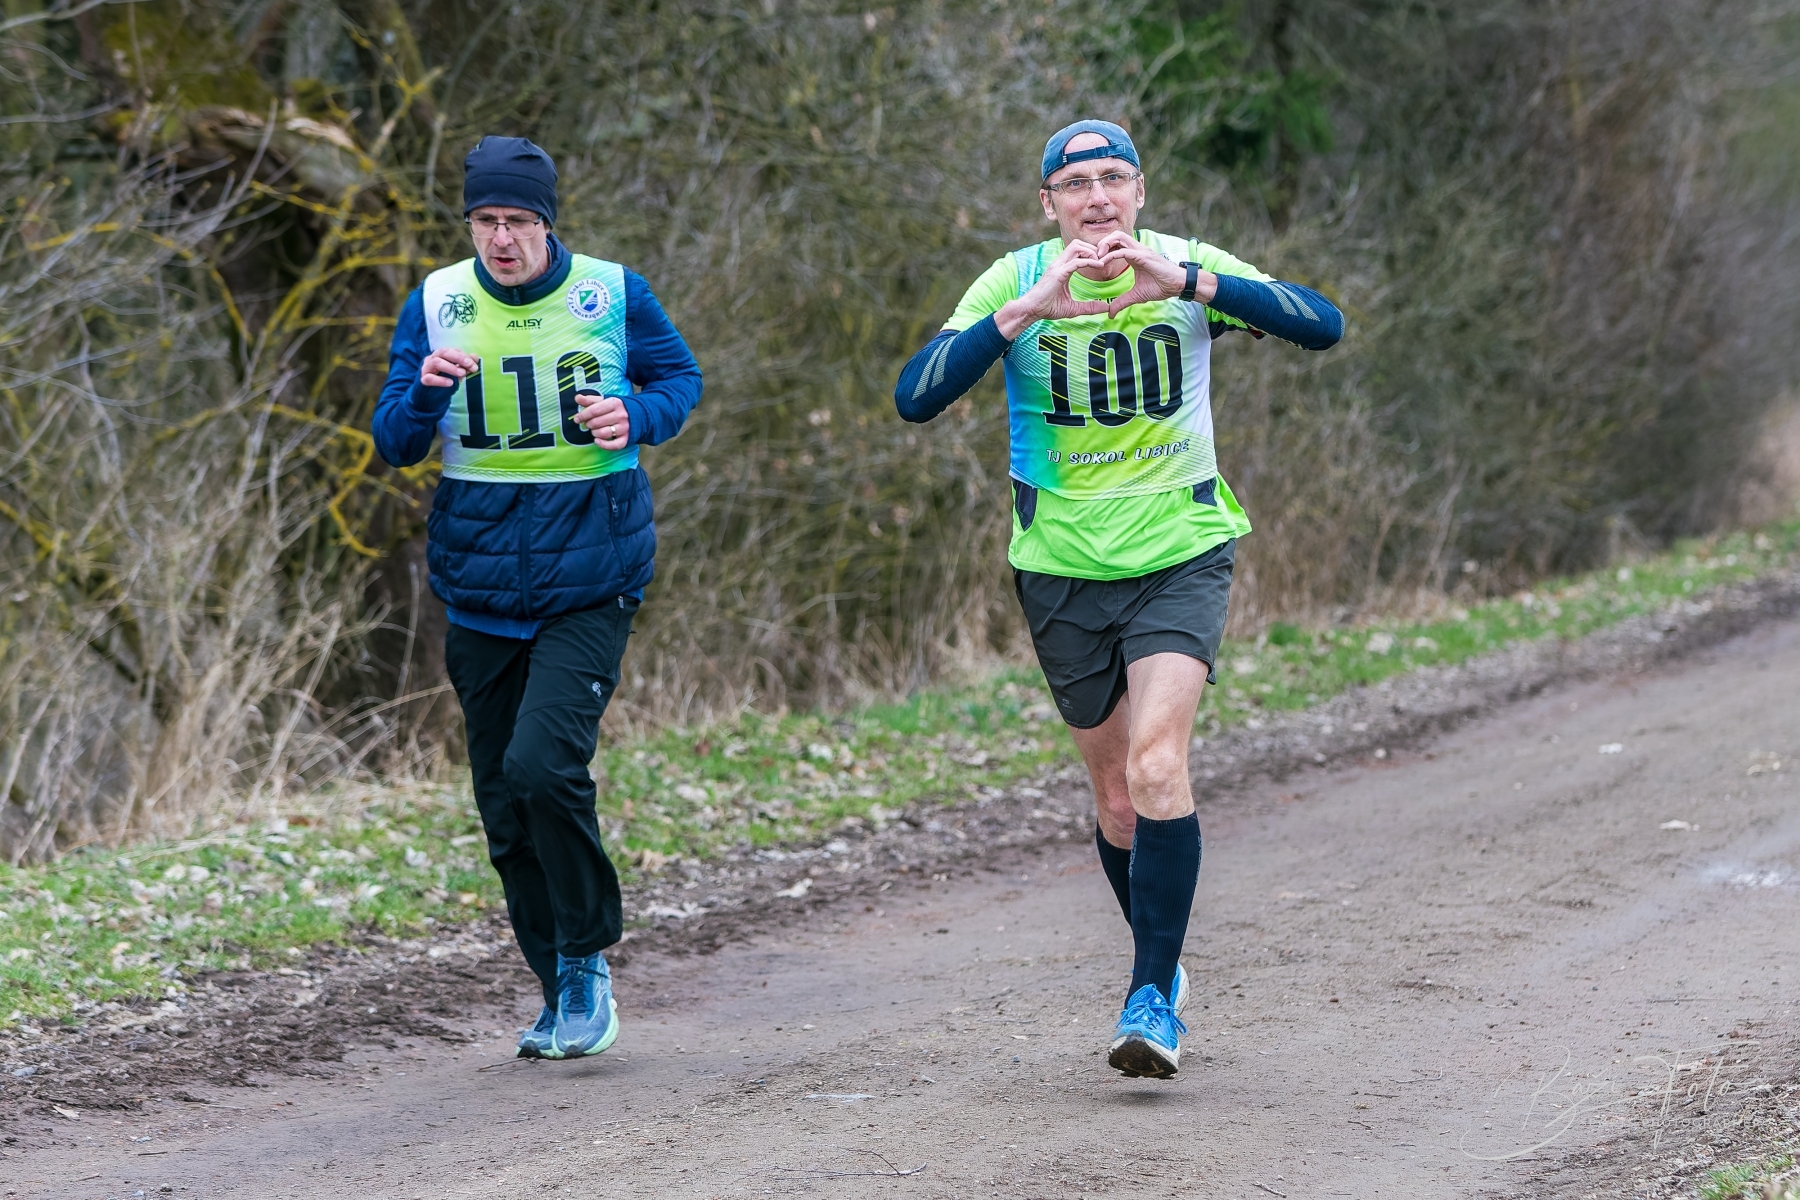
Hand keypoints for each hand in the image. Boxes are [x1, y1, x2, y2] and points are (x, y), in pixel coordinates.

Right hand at [420, 348, 478, 387]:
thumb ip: (466, 364)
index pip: (452, 350)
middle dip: (458, 358)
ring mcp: (427, 368)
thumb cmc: (446, 378)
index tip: (474, 364)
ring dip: (451, 367)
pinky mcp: (424, 379)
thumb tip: (475, 357)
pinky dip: (441, 380)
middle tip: (470, 366)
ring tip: (462, 374)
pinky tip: (450, 383)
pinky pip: (430, 378)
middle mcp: (433, 358)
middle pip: (444, 352)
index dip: (464, 356)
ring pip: (436, 362)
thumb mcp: (458, 371)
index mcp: (442, 354)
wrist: (432, 393)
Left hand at [573, 391, 630, 450]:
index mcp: (615, 403)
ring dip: (594, 433)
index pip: (594, 410)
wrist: (639, 415)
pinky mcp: (626, 439)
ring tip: (594, 431)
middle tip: (588, 424)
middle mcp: (621, 415)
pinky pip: (613, 445)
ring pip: (603, 433)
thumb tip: (577, 398)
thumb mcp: (605, 401)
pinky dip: (603, 445)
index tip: (576, 419)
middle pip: (597, 422)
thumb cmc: (617, 408)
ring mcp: (624, 428)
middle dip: (588, 424)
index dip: (583, 415)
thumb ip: (590, 400)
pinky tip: (597, 441)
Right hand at [994, 241, 1110, 339]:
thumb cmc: (1047, 308)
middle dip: (1093, 249)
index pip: (1077, 251)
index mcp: (1062, 268)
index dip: (1091, 253)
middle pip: (1078, 244)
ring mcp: (1057, 267)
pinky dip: (1089, 261)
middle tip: (1103, 261)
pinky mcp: (1058, 273)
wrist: (1030, 311)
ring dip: (1091, 252)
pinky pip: (1076, 261)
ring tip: (1100, 262)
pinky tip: (1099, 266)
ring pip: (1076, 246)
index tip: (1103, 263)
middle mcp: (1059, 264)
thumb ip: (1089, 307)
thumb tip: (1106, 308)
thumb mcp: (1073, 308)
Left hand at [1094, 233, 1215, 317]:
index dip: (1103, 250)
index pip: (1115, 243)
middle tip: (1093, 258)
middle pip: (1115, 235)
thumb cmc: (1161, 287)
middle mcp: (1137, 249)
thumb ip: (1122, 302)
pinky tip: (1103, 263)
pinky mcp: (1144, 256)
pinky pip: (1124, 251)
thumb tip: (1110, 313)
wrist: (1178, 285)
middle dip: (1101, 243)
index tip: (1093, 262)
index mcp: (1134, 255)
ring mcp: (1140, 250)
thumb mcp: (1136, 296)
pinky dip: (1111, 255)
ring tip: (1097, 258)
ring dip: (1105, 245)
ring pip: (1118, 237)